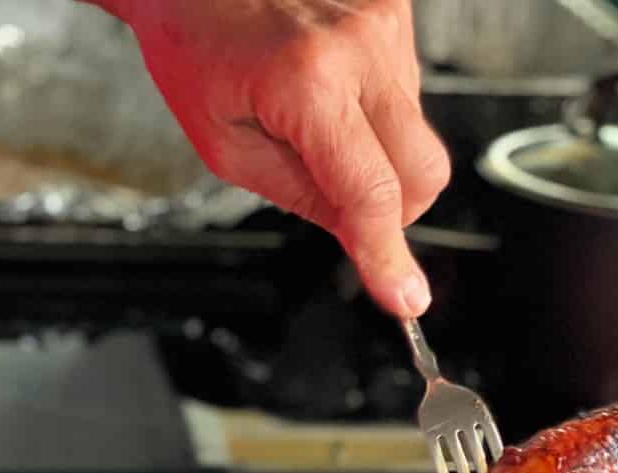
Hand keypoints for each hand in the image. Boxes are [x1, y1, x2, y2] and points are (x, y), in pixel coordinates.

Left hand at [113, 0, 447, 315]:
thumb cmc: (194, 42)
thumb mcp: (228, 148)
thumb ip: (304, 199)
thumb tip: (364, 241)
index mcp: (309, 80)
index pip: (372, 195)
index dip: (388, 257)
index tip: (405, 298)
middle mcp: (359, 43)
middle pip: (423, 172)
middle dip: (394, 206)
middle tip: (343, 200)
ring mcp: (384, 20)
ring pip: (418, 134)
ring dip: (377, 147)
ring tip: (314, 114)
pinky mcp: (394, 7)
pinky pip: (408, 92)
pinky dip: (375, 107)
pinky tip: (328, 85)